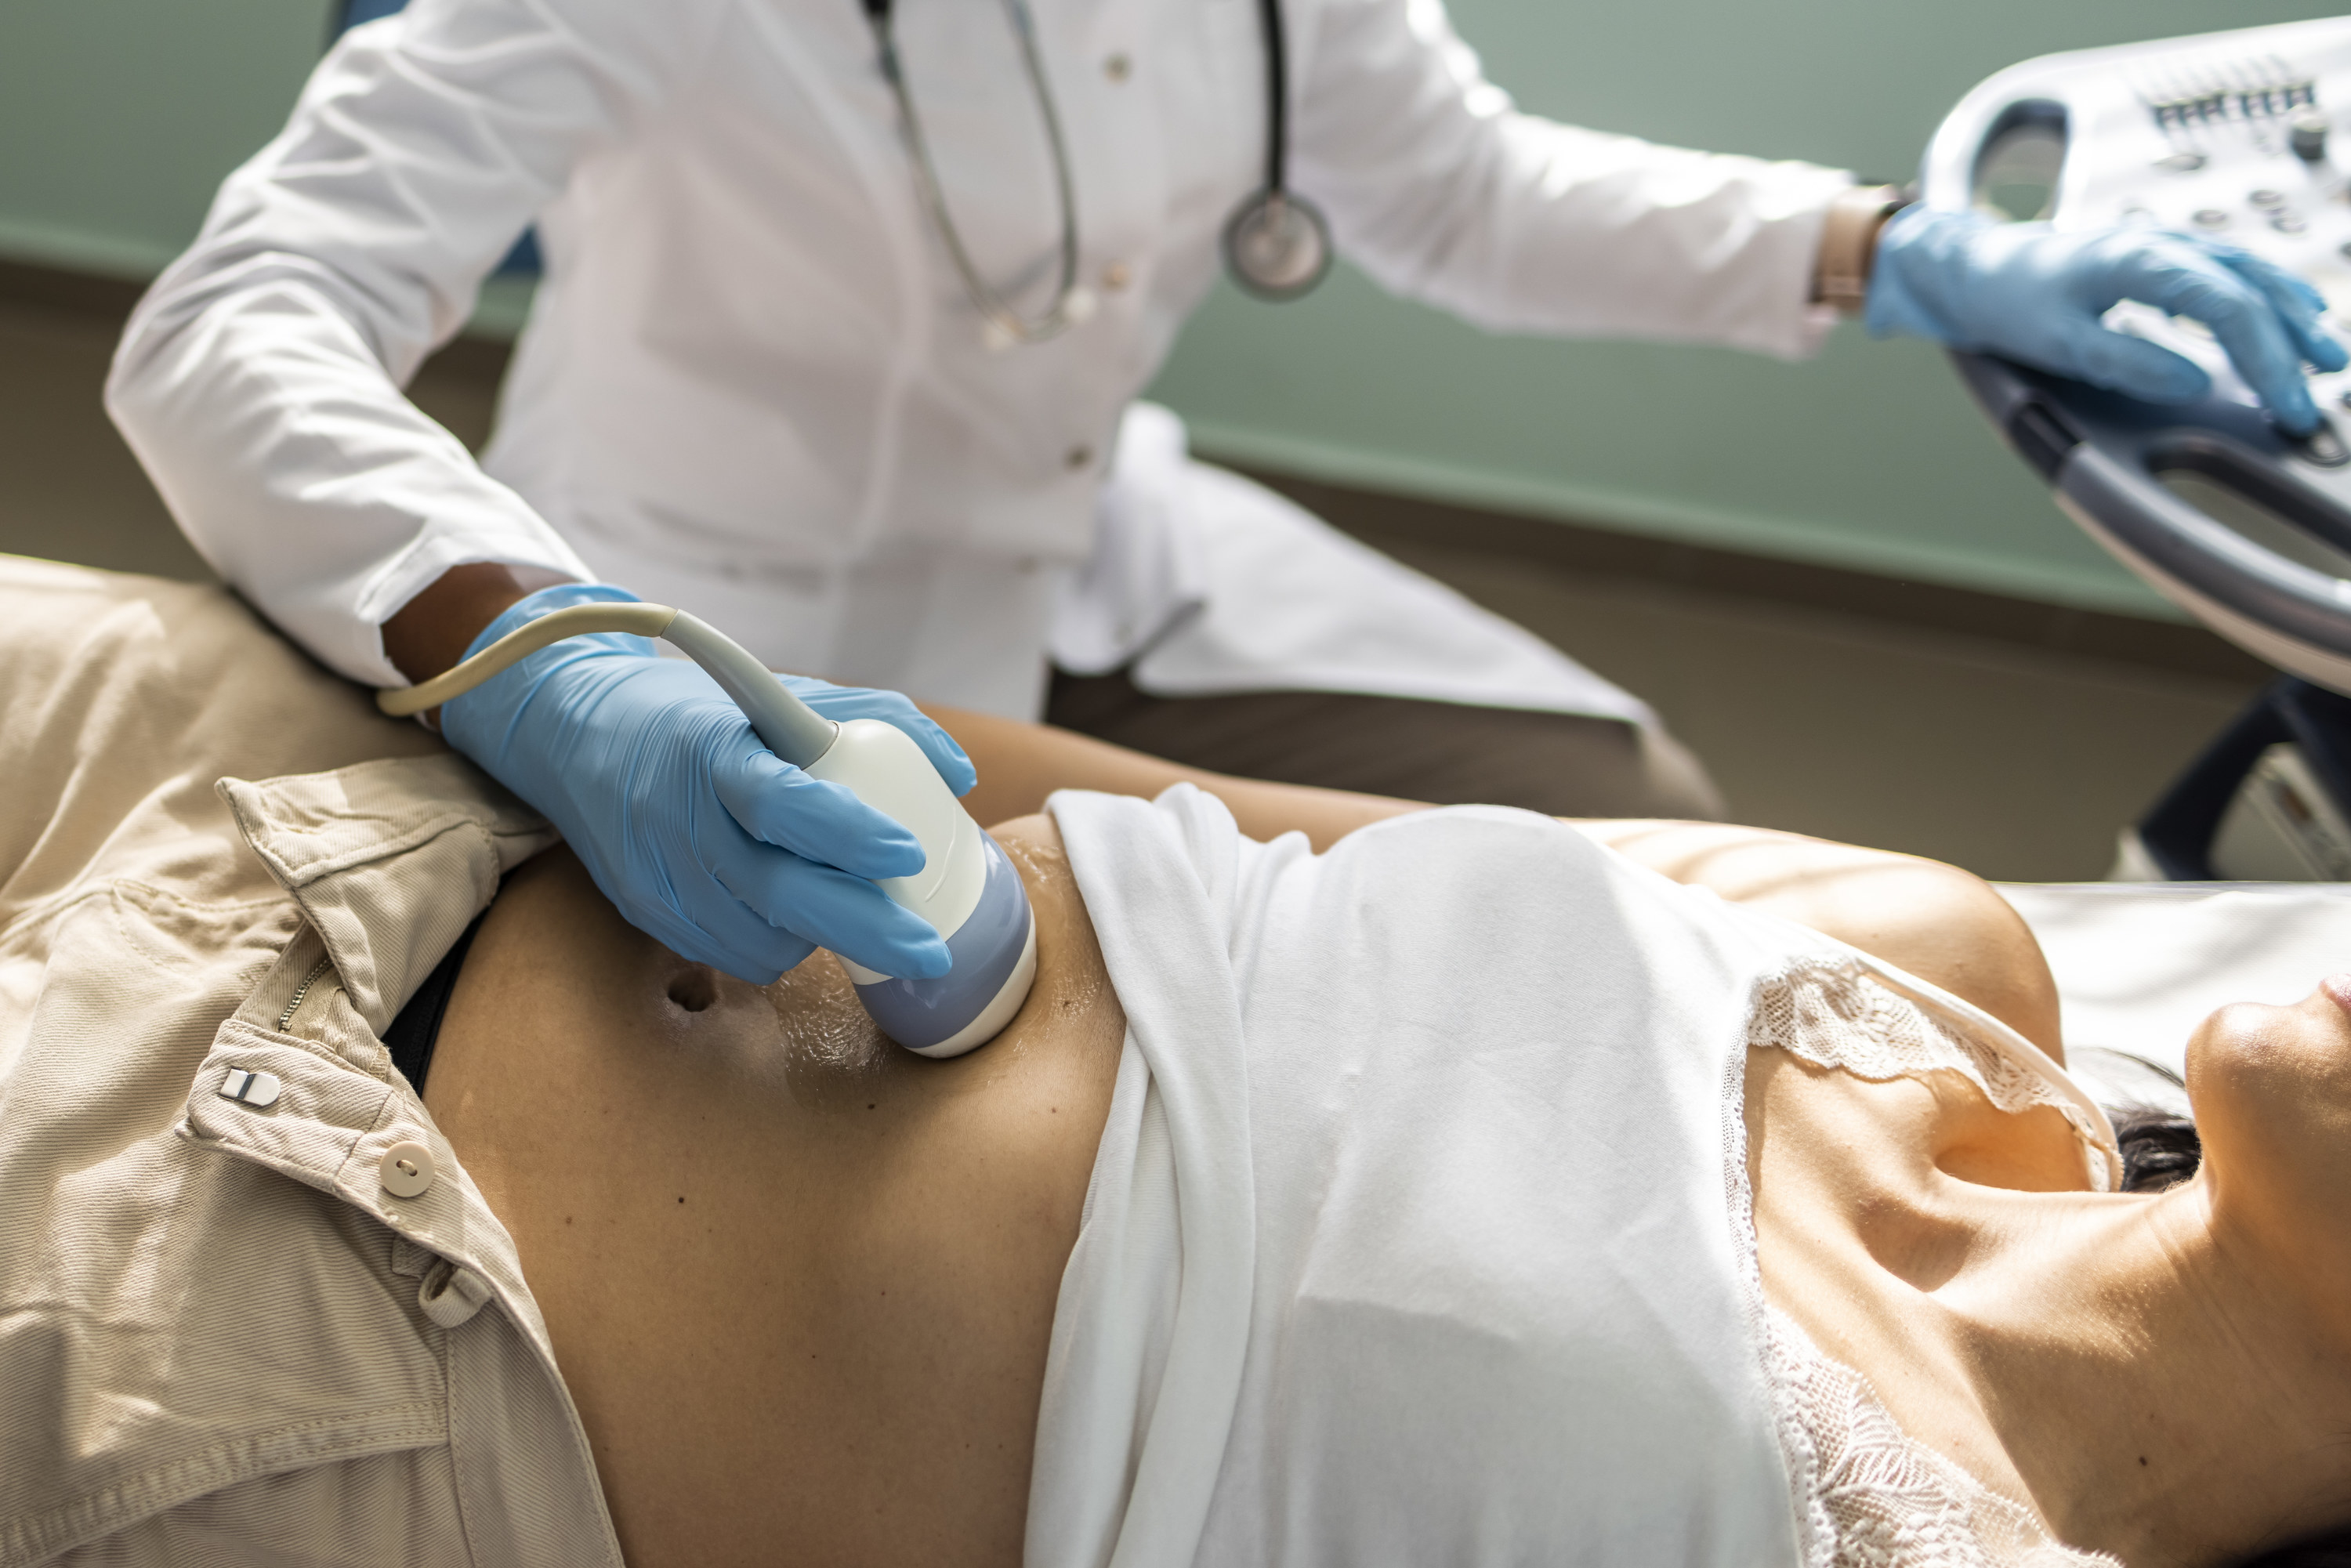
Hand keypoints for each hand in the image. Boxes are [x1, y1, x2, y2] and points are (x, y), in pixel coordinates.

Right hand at [436, 583, 976, 983]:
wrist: (576, 733)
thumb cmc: (704, 715)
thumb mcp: (781, 695)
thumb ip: (875, 721)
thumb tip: (960, 773)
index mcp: (714, 749)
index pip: (781, 801)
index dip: (847, 834)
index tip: (911, 853)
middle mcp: (678, 815)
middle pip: (777, 890)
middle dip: (865, 928)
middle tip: (932, 950)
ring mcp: (656, 873)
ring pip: (758, 936)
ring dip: (825, 940)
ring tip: (865, 920)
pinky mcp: (645, 912)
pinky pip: (728, 954)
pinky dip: (780, 948)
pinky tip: (801, 923)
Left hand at [1867, 206, 2348, 433]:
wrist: (1973, 267)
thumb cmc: (2007, 302)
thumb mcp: (2057, 341)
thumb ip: (2125, 360)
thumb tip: (2196, 382)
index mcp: (2139, 261)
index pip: (2227, 306)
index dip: (2266, 358)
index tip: (2289, 405)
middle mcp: (2163, 243)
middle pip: (2252, 287)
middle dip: (2293, 340)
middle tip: (2321, 391)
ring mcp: (2166, 244)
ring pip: (2250, 272)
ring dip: (2292, 312)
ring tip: (2326, 356)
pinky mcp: (2163, 256)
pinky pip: (2231, 271)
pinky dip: (2267, 296)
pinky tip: (2289, 318)